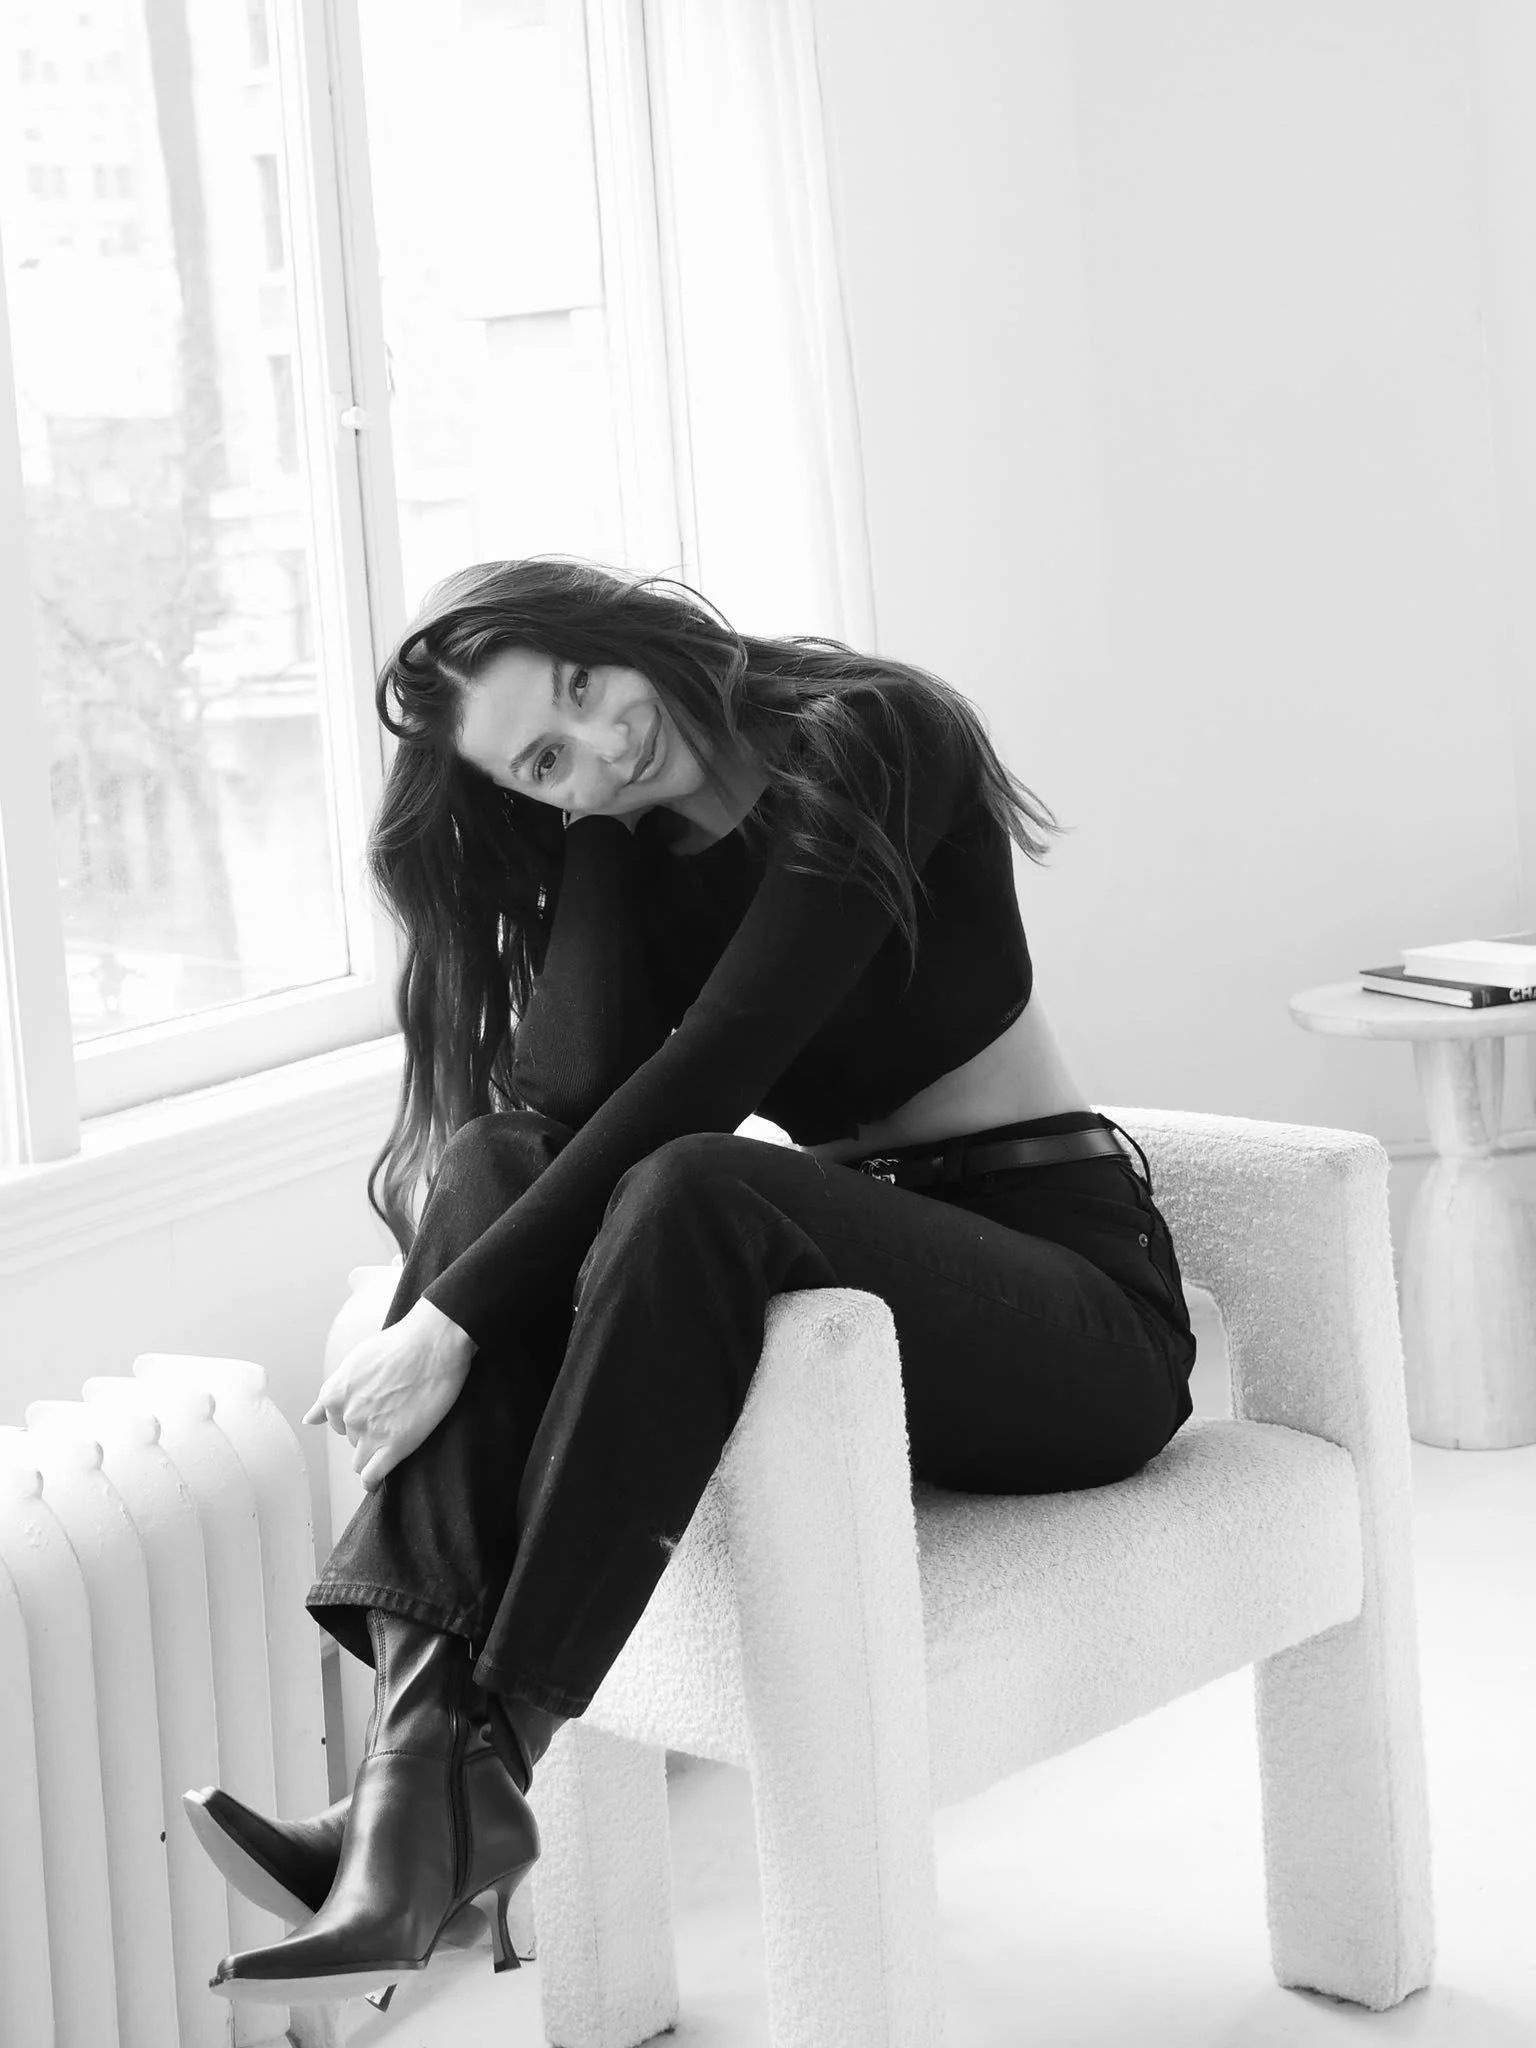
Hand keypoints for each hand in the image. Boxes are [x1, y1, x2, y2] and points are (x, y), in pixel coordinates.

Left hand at [304, 1297, 476, 1491]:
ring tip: (393, 1439)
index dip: (355, 1418)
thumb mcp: (355, 1362)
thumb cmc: (399, 1346)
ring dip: (373, 1452)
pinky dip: (371, 1481)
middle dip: (367, 1432)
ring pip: (360, 1460)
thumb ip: (331, 1393)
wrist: (433, 1344)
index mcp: (334, 1395)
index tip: (371, 1413)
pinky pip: (373, 1475)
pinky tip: (375, 1482)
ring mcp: (371, 1433)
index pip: (335, 1423)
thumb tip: (309, 1419)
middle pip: (351, 1440)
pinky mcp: (395, 1445)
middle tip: (391, 1416)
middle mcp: (348, 1416)